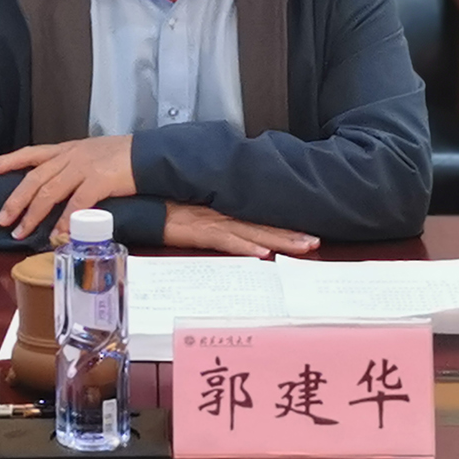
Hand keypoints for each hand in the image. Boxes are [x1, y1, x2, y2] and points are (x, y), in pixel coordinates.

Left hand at [0, 135, 135, 241]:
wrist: (148, 154)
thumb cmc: (122, 157)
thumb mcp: (91, 154)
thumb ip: (72, 167)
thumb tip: (57, 187)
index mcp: (67, 149)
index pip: (31, 153)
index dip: (7, 161)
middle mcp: (70, 156)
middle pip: (34, 178)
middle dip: (15, 200)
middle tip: (1, 218)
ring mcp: (83, 167)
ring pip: (49, 191)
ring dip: (33, 214)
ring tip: (21, 232)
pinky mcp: (99, 180)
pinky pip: (76, 203)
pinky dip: (64, 220)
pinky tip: (57, 233)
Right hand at [162, 202, 319, 257]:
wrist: (142, 202)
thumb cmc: (165, 207)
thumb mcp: (194, 212)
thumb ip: (214, 221)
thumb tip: (235, 233)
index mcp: (224, 210)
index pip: (260, 219)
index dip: (284, 226)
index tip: (307, 232)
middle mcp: (224, 214)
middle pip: (263, 226)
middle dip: (291, 235)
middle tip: (316, 241)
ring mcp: (213, 222)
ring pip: (253, 233)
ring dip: (279, 241)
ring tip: (304, 246)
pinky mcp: (199, 230)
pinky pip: (226, 240)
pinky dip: (244, 248)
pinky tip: (262, 255)